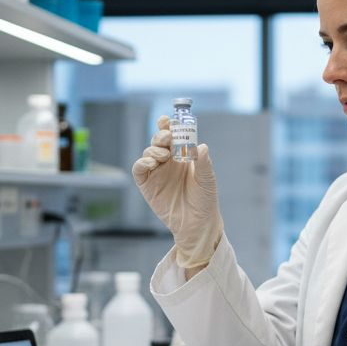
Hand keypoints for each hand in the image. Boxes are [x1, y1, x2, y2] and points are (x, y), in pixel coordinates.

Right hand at [132, 115, 224, 269]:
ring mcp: (157, 172)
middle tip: (168, 137)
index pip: (174, 135)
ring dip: (154, 148)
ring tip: (163, 155)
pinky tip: (152, 162)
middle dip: (161, 135)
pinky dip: (142, 162)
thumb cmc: (204, 200)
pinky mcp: (147, 185)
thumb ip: (203, 162)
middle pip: (159, 140)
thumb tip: (202, 146)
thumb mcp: (206, 180)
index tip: (170, 121)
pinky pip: (139, 169)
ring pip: (149, 151)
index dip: (170, 126)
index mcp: (183, 156)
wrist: (197, 224)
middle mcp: (168, 161)